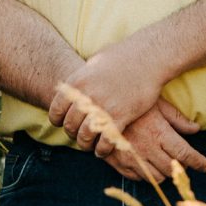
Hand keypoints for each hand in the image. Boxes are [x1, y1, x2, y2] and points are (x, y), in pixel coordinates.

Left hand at [53, 38, 172, 150]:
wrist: (148, 57)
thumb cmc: (122, 55)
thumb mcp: (94, 63)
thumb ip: (82, 77)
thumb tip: (73, 86)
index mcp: (77, 82)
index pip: (56, 109)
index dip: (58, 120)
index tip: (62, 124)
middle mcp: (86, 96)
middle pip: (70, 125)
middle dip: (72, 134)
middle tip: (78, 136)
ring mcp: (103, 108)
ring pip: (85, 136)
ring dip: (85, 144)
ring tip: (89, 145)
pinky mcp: (121, 116)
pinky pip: (105, 141)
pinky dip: (102, 149)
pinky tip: (103, 150)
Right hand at [91, 103, 205, 182]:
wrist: (96, 103)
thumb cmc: (130, 100)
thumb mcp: (157, 104)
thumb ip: (176, 118)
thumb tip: (195, 129)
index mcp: (159, 133)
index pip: (185, 154)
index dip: (199, 163)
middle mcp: (146, 148)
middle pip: (172, 169)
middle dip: (180, 168)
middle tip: (183, 162)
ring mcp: (131, 157)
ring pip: (155, 177)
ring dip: (163, 173)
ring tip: (164, 163)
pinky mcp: (116, 162)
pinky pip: (136, 177)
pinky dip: (144, 175)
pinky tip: (146, 164)